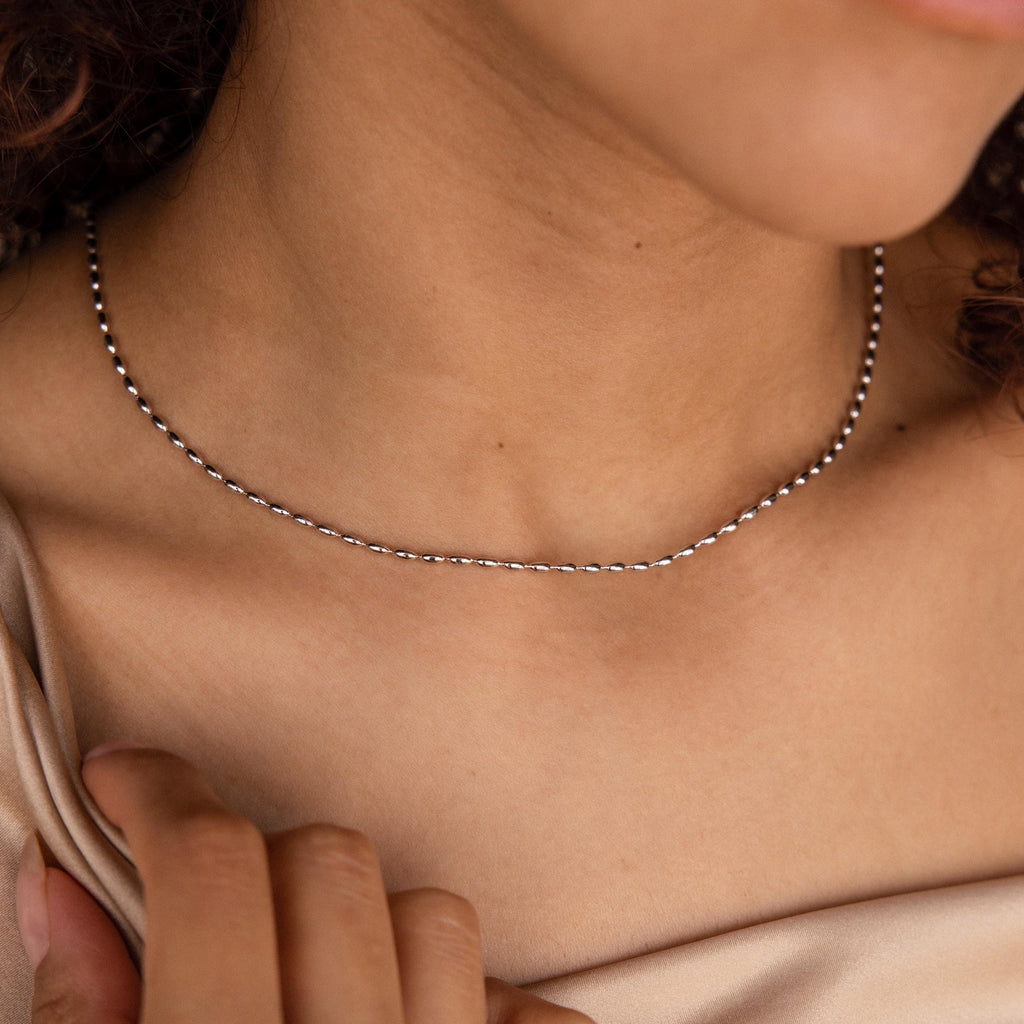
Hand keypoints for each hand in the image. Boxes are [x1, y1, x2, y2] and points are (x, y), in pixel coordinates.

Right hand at [17, 746, 593, 1023]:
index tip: (125, 777)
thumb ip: (84, 1017)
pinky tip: (433, 1019)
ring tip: (320, 980)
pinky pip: (534, 1009)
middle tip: (217, 898)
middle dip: (261, 859)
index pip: (212, 873)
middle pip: (334, 865)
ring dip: (372, 927)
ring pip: (440, 916)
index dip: (158, 797)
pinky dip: (484, 1000)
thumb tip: (58, 895)